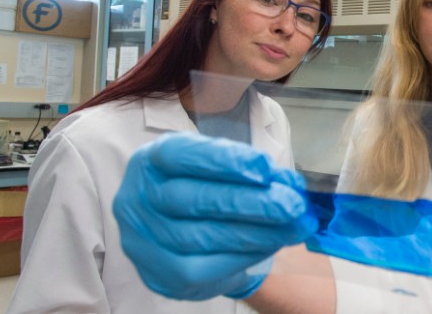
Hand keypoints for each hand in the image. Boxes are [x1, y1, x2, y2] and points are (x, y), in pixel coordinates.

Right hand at [113, 132, 316, 299]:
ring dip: (256, 232)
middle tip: (291, 203)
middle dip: (249, 201)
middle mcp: (137, 199)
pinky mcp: (160, 275)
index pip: (179, 155)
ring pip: (201, 237)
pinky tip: (272, 244)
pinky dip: (245, 255)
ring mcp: (143, 240)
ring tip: (294, 225)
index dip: (222, 160)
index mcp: (149, 162)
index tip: (264, 167)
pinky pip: (205, 267)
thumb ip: (250, 173)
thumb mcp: (219, 170)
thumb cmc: (202, 193)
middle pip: (192, 200)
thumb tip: (288, 184)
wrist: (179, 241)